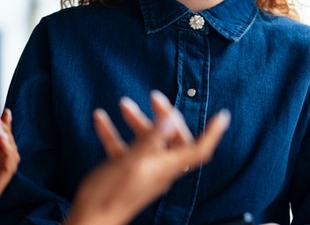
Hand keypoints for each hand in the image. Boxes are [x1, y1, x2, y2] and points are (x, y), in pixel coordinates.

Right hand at [66, 91, 229, 224]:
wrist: (88, 220)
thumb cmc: (111, 194)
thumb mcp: (132, 161)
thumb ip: (152, 138)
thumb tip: (171, 118)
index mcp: (165, 167)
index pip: (198, 149)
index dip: (212, 133)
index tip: (221, 116)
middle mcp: (158, 169)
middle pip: (172, 139)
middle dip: (164, 116)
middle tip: (153, 97)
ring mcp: (142, 171)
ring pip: (146, 141)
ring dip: (136, 122)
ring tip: (123, 104)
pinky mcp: (126, 173)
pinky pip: (124, 149)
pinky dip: (115, 134)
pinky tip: (100, 120)